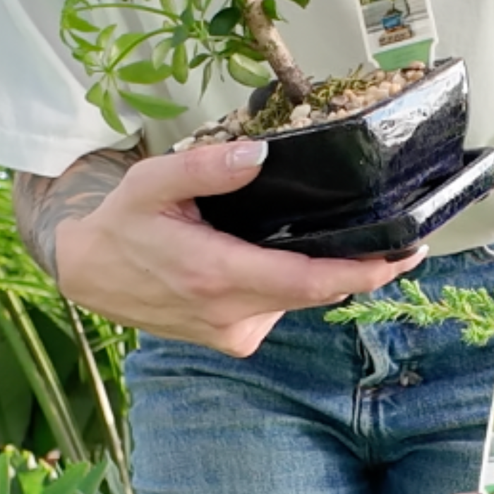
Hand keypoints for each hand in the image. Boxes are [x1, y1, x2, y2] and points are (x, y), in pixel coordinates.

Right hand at [54, 140, 425, 355]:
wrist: (89, 273)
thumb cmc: (123, 223)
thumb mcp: (152, 180)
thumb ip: (206, 165)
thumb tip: (259, 154)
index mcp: (216, 275)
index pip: (308, 282)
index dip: (363, 273)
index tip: (404, 256)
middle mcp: (230, 315)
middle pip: (316, 293)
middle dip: (360, 269)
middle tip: (400, 240)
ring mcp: (232, 333)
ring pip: (299, 300)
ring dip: (317, 272)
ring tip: (317, 233)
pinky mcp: (233, 339)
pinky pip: (279, 308)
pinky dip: (289, 284)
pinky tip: (273, 256)